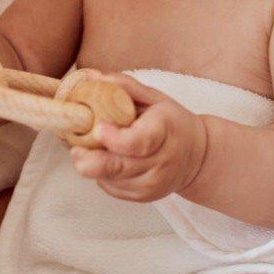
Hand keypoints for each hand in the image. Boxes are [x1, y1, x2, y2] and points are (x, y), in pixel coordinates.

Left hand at [69, 74, 207, 200]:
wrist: (197, 157)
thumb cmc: (171, 122)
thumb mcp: (154, 98)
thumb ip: (124, 86)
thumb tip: (91, 77)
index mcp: (165, 131)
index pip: (139, 141)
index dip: (116, 139)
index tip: (98, 129)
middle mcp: (162, 162)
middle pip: (119, 167)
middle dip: (91, 161)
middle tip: (75, 150)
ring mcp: (154, 183)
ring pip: (112, 180)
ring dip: (94, 167)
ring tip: (90, 151)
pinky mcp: (145, 197)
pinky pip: (113, 189)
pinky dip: (103, 176)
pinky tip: (107, 162)